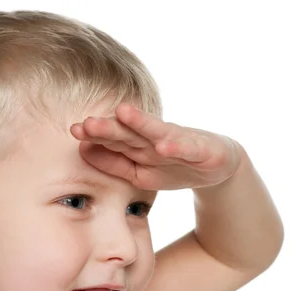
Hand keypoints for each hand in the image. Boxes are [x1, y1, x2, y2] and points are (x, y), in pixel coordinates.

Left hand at [70, 103, 242, 190]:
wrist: (219, 165)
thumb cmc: (175, 165)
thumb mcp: (140, 172)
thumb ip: (114, 162)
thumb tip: (83, 150)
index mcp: (139, 146)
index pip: (114, 139)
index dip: (96, 134)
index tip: (74, 130)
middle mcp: (156, 139)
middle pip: (130, 132)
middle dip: (110, 127)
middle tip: (88, 122)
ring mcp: (179, 142)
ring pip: (157, 132)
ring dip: (140, 123)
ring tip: (122, 114)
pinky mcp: (201, 149)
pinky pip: (187, 148)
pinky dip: (177, 147)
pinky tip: (164, 145)